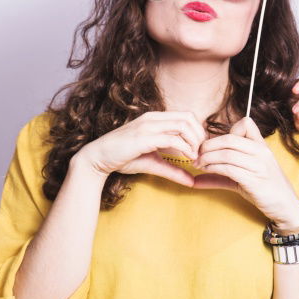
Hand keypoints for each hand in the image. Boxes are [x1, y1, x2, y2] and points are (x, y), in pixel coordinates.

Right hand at [75, 110, 206, 187]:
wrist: (97, 158)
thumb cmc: (123, 158)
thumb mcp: (153, 163)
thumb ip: (173, 170)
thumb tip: (192, 181)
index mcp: (156, 118)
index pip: (187, 116)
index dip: (198, 132)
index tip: (200, 150)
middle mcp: (153, 118)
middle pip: (189, 117)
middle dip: (200, 136)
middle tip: (201, 154)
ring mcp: (148, 126)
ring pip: (183, 125)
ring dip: (194, 142)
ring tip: (195, 158)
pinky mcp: (144, 137)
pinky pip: (172, 139)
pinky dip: (185, 149)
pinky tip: (187, 159)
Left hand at [192, 117, 298, 229]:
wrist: (286, 206)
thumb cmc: (264, 189)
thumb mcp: (244, 176)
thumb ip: (220, 174)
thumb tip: (193, 179)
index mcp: (262, 145)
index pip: (245, 124)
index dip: (225, 131)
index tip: (211, 144)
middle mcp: (262, 152)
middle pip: (229, 139)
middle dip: (208, 146)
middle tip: (196, 155)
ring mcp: (259, 165)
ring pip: (227, 154)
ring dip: (207, 158)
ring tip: (198, 164)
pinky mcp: (254, 180)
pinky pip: (229, 169)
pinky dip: (213, 168)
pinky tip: (205, 172)